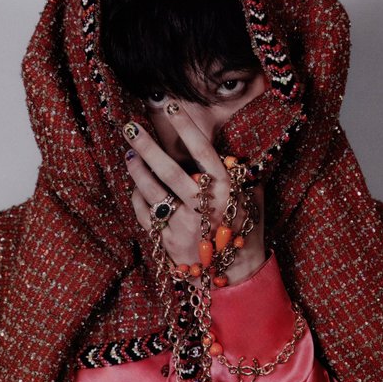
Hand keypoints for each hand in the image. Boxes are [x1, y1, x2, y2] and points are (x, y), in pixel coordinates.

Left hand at [122, 102, 265, 285]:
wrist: (234, 275)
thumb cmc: (245, 231)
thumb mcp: (252, 200)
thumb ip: (242, 175)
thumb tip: (234, 150)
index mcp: (226, 191)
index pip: (203, 151)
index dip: (186, 126)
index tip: (170, 106)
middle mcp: (203, 206)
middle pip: (169, 170)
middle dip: (147, 145)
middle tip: (130, 127)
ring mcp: (183, 225)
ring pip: (152, 191)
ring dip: (137, 169)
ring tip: (130, 153)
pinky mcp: (167, 241)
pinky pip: (145, 213)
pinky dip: (138, 197)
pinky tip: (136, 185)